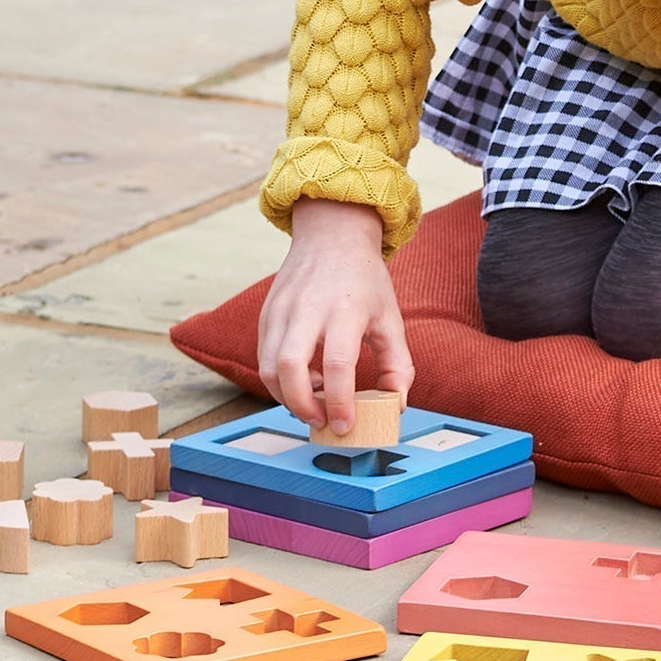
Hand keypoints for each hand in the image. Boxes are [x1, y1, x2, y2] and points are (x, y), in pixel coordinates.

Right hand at [256, 199, 411, 431]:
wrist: (331, 236)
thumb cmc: (365, 280)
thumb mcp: (390, 317)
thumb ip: (397, 363)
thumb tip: (395, 403)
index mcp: (345, 309)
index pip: (338, 364)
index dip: (339, 401)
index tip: (344, 425)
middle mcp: (308, 308)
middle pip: (289, 367)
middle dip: (301, 405)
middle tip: (321, 420)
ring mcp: (281, 309)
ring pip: (268, 366)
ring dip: (286, 396)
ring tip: (313, 400)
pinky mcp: (266, 313)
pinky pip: (263, 356)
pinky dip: (278, 379)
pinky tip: (303, 378)